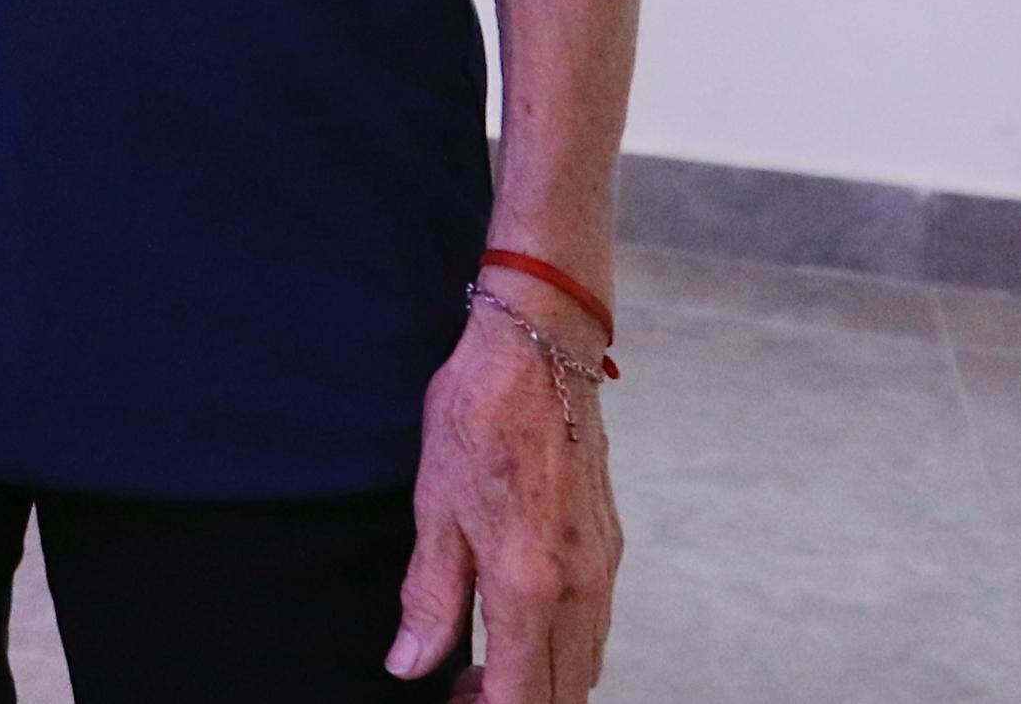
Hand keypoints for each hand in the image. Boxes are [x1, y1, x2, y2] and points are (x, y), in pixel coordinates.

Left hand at [392, 294, 621, 700]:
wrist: (539, 351)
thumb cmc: (478, 418)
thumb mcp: (434, 509)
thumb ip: (430, 597)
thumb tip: (411, 663)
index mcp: (529, 583)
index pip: (523, 697)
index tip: (454, 702)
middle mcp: (579, 586)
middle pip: (565, 695)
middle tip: (464, 690)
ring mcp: (602, 568)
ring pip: (586, 665)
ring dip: (542, 682)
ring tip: (484, 665)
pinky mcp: (609, 547)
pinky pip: (595, 626)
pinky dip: (562, 648)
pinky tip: (519, 623)